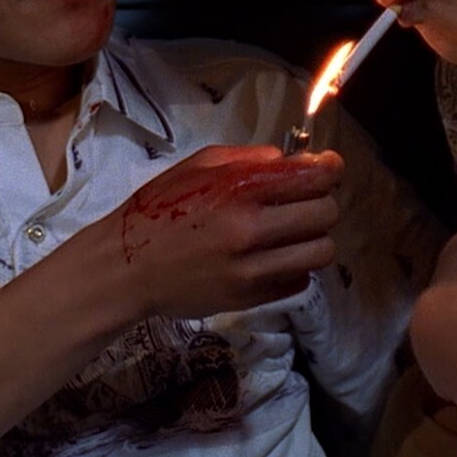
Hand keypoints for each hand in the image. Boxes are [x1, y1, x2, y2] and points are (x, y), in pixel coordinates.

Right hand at [111, 144, 342, 318]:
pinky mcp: (251, 299)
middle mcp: (251, 230)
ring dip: (314, 239)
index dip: (330, 169)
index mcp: (239, 190)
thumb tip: (288, 160)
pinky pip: (300, 281)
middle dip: (322, 203)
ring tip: (294, 234)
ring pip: (321, 252)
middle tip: (306, 202)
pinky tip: (275, 258)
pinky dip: (296, 268)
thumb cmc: (159, 211)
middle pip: (325, 214)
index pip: (314, 177)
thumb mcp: (197, 166)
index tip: (329, 168)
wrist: (126, 268)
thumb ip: (247, 158)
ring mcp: (252, 270)